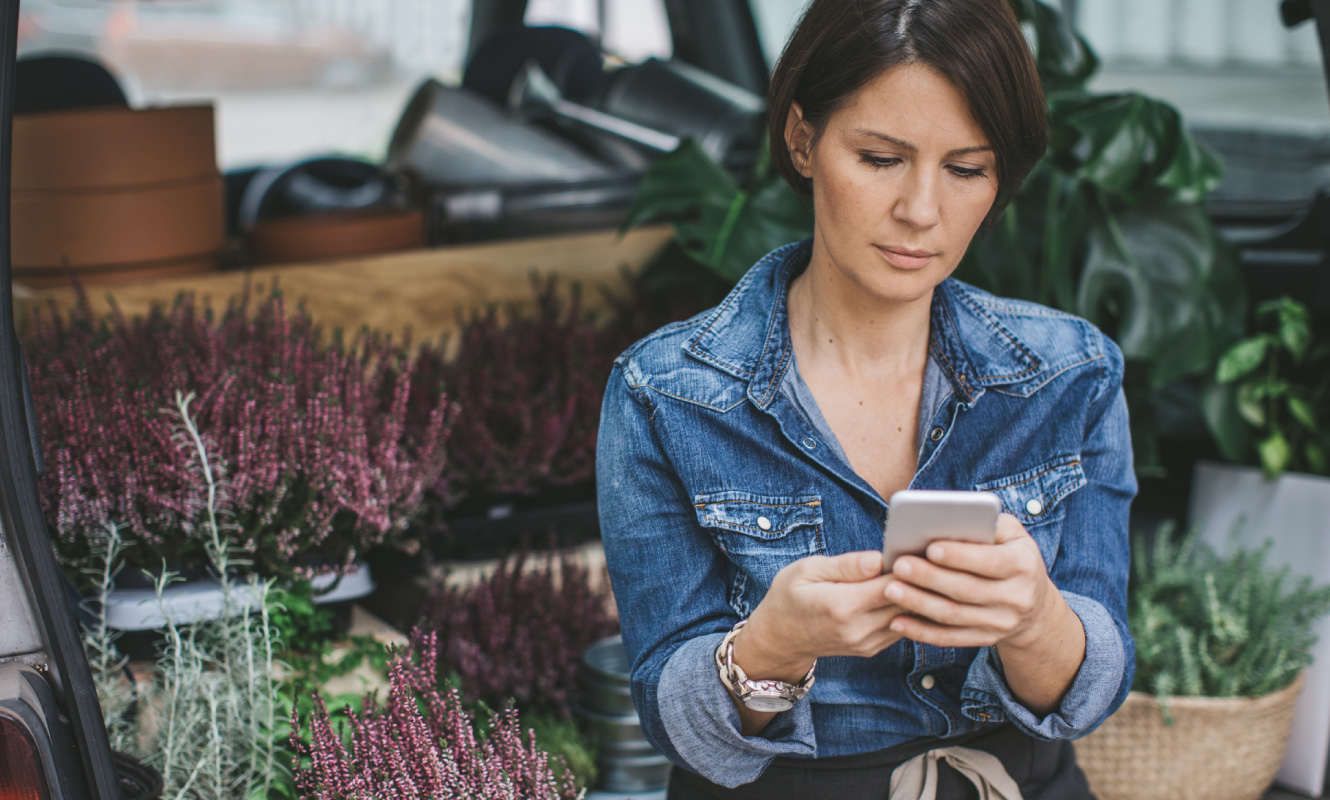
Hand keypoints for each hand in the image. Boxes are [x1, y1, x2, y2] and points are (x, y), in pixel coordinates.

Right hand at [733, 550, 903, 682]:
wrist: (779, 639)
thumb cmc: (789, 597)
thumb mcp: (806, 570)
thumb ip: (846, 565)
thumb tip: (879, 558)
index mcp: (841, 605)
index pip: (891, 585)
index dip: (908, 566)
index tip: (917, 548)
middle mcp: (857, 629)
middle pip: (906, 602)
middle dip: (918, 579)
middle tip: (927, 557)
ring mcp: (866, 643)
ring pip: (909, 617)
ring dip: (917, 595)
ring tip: (920, 571)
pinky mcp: (871, 649)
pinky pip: (901, 627)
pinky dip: (907, 609)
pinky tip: (907, 590)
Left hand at [882, 513, 1063, 649]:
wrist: (1036, 605)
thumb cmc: (1012, 554)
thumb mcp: (1012, 533)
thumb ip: (985, 524)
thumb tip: (947, 520)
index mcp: (1023, 565)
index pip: (990, 561)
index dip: (959, 556)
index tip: (930, 547)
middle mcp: (1016, 598)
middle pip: (967, 589)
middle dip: (930, 577)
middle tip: (899, 565)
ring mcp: (1001, 623)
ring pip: (954, 616)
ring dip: (919, 604)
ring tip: (891, 589)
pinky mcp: (985, 639)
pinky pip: (950, 638)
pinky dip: (921, 632)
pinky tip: (897, 621)